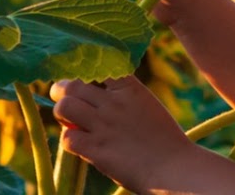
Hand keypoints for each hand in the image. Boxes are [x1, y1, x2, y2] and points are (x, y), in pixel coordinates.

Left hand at [52, 74, 195, 190]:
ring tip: (67, 120)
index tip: (80, 77)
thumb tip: (95, 99)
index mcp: (130, 89)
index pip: (97, 66)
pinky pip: (67, 138)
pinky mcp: (96, 149)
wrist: (173, 168)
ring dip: (61, 112)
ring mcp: (104, 125)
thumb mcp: (148, 106)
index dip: (84, 71)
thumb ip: (124, 98)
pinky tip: (79, 144)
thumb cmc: (165, 139)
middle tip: (61, 97)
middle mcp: (114, 103)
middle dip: (62, 90)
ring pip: (64, 107)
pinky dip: (69, 140)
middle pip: (73, 85)